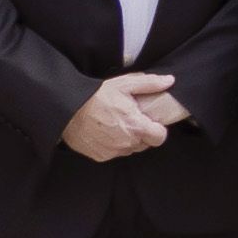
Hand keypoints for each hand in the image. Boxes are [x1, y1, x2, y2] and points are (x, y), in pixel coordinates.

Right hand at [57, 69, 184, 163]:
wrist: (68, 109)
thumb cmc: (97, 96)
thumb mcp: (125, 84)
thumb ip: (150, 83)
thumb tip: (169, 81)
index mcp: (136, 126)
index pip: (160, 137)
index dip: (157, 129)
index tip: (150, 121)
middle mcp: (126, 143)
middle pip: (145, 143)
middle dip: (142, 133)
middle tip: (130, 119)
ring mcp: (112, 152)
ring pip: (130, 149)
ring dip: (128, 139)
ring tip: (116, 123)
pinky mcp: (100, 156)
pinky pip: (114, 153)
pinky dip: (113, 145)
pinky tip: (105, 131)